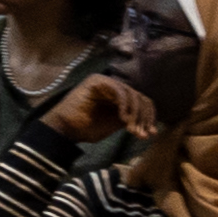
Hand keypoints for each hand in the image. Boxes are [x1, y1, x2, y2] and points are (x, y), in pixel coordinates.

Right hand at [41, 71, 165, 148]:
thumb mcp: (115, 125)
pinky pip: (120, 91)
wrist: (65, 129)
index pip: (142, 102)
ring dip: (135, 114)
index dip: (149, 117)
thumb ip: (131, 121)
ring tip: (131, 130)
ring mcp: (105, 82)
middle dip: (143, 118)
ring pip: (132, 94)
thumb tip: (152, 129)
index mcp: (118, 96)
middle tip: (140, 134)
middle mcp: (113, 86)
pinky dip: (125, 105)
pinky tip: (122, 119)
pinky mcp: (97, 81)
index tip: (150, 133)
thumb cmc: (86, 128)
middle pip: (140, 98)